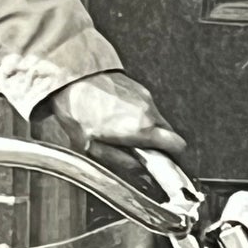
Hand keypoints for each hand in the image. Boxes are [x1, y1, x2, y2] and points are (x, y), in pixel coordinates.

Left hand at [35, 70, 186, 173]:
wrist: (69, 78)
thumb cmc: (77, 113)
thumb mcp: (93, 148)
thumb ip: (121, 161)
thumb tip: (140, 170)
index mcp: (142, 129)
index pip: (177, 145)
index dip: (171, 155)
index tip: (159, 158)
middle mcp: (149, 112)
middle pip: (168, 133)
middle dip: (157, 142)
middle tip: (136, 146)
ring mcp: (145, 97)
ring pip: (157, 119)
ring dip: (145, 126)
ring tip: (120, 127)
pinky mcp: (139, 87)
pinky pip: (146, 106)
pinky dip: (137, 113)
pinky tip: (116, 113)